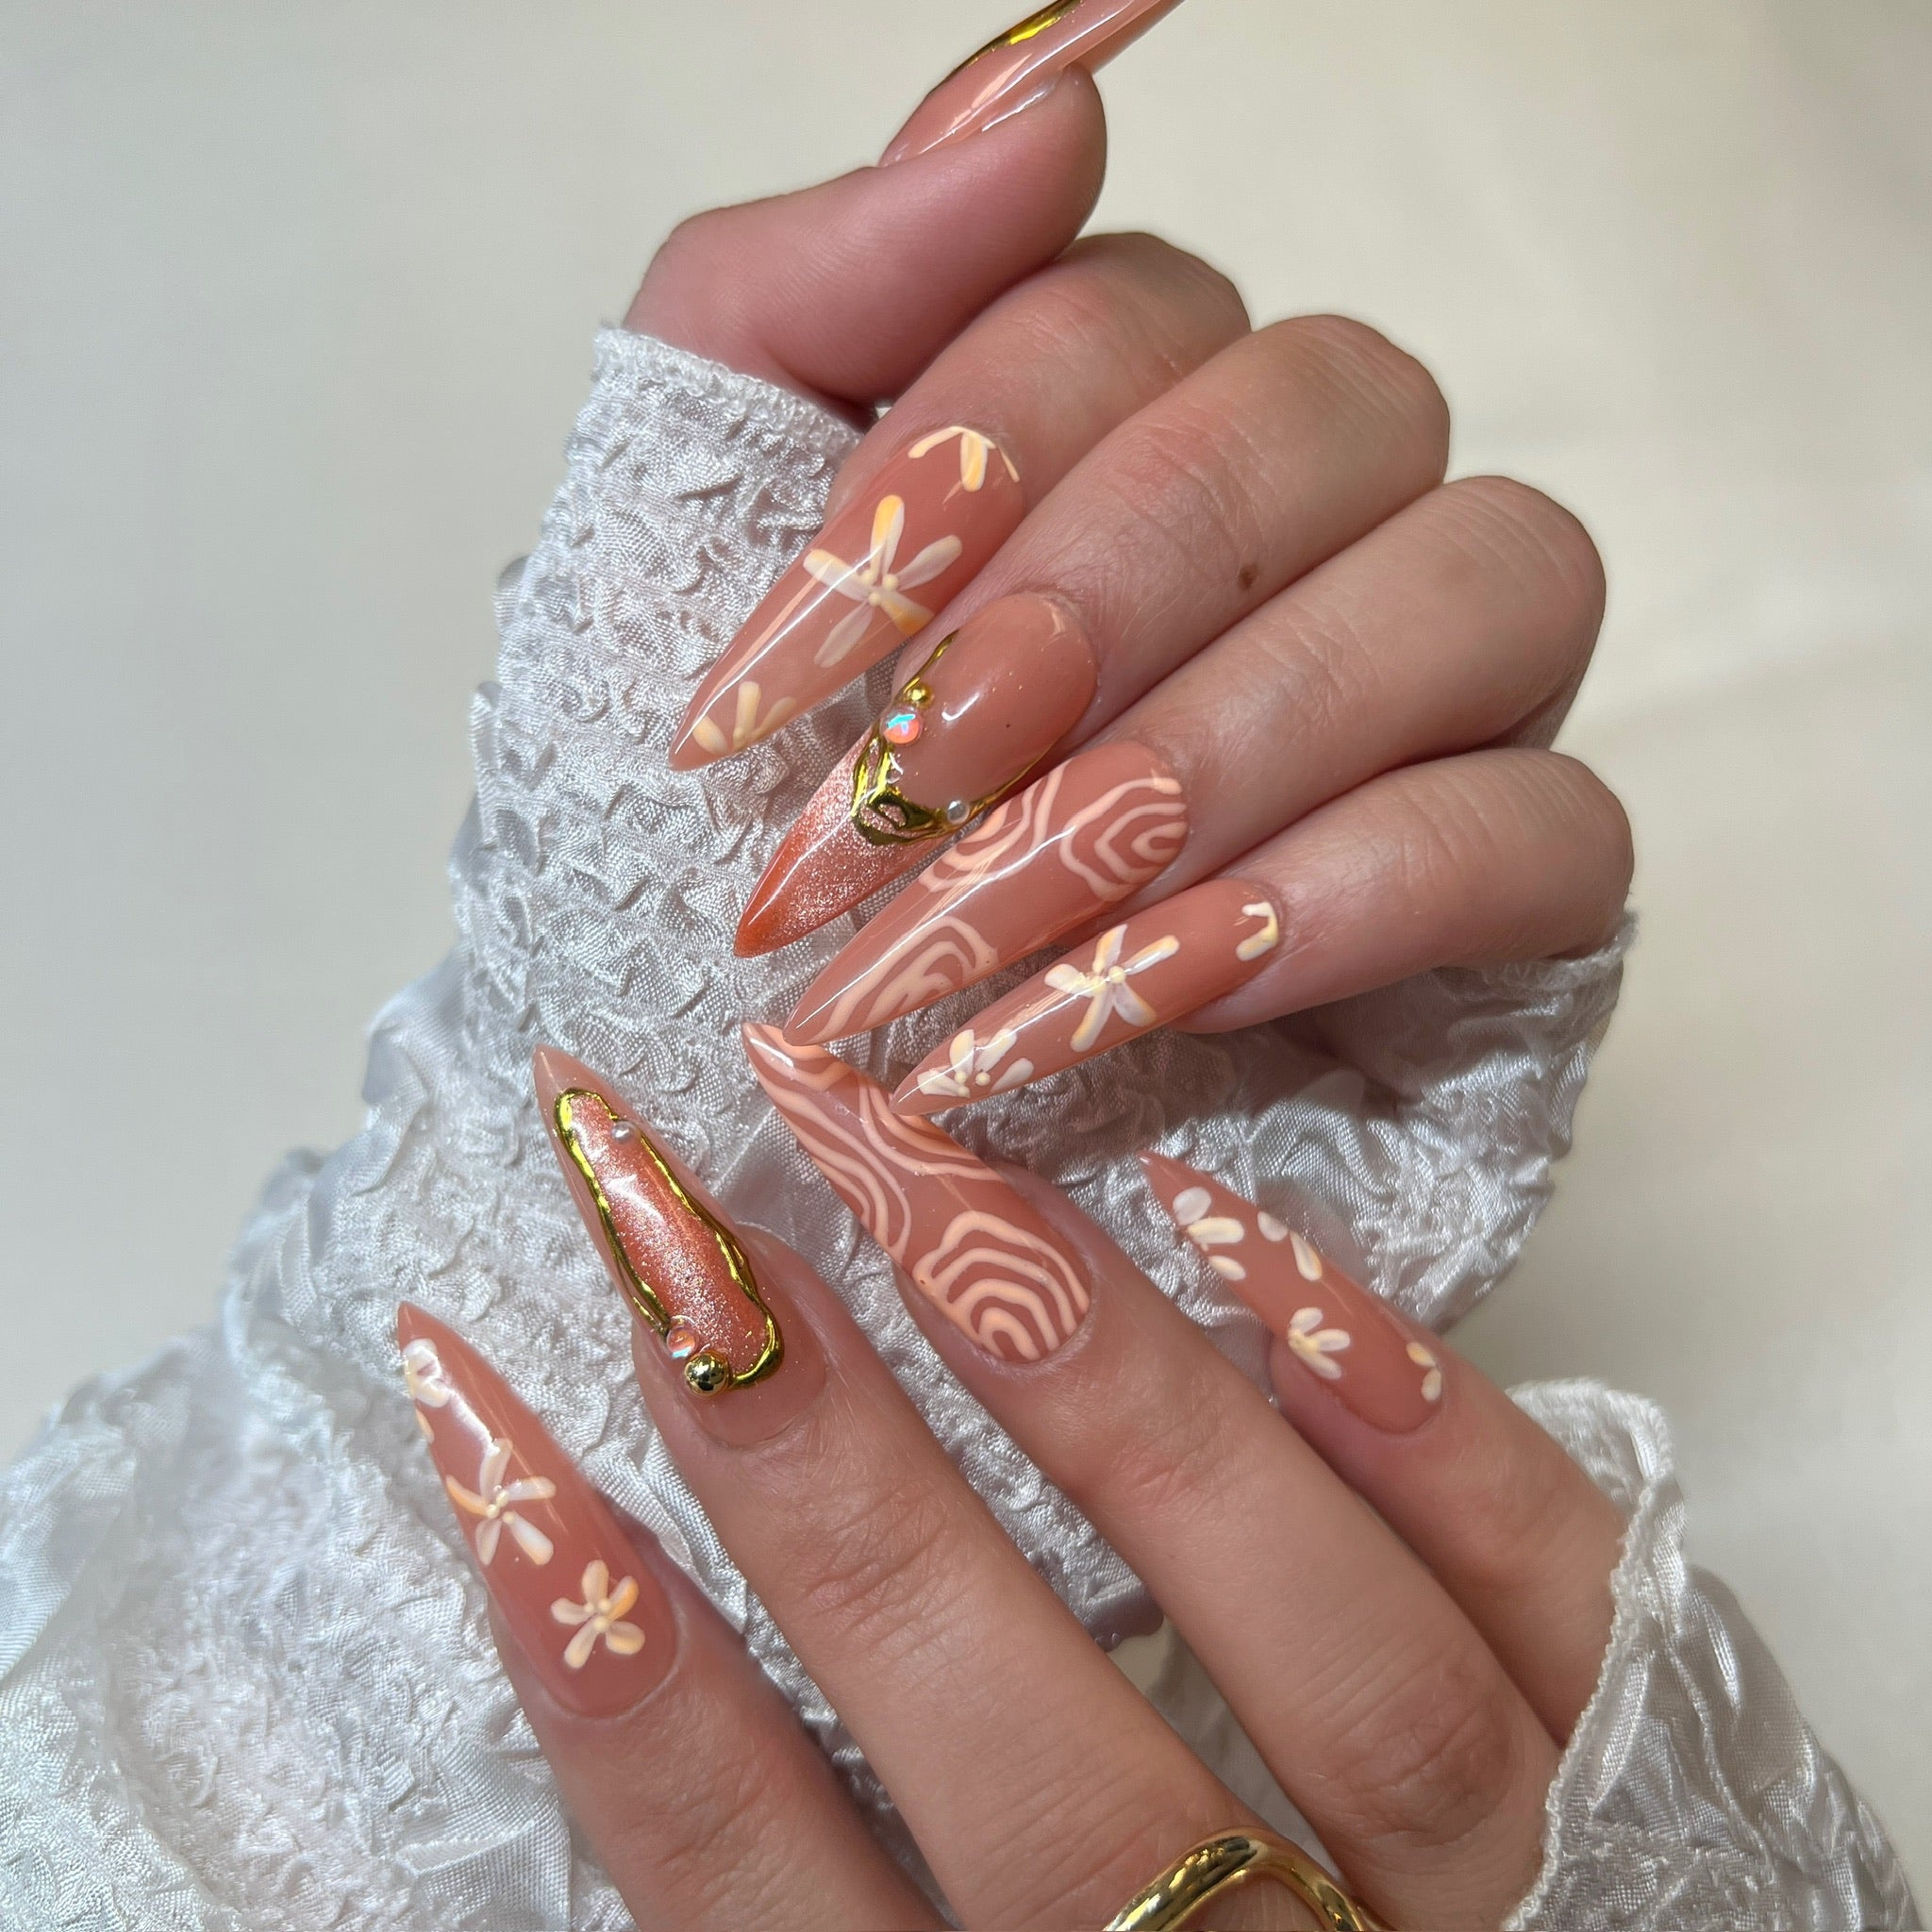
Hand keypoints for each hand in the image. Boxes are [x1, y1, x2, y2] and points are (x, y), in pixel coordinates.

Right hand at [396, 1041, 1621, 1928]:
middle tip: (668, 1207)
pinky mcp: (1674, 1782)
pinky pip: (1554, 1597)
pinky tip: (1237, 1226)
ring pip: (1318, 1660)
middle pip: (1029, 1765)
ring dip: (1091, 1394)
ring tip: (915, 1170)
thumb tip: (624, 1603)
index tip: (478, 1412)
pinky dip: (1404, 1417)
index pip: (774, 1909)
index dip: (616, 1667)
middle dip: (824, 1471)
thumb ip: (846, 1888)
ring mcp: (1515, 1905)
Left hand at [628, 0, 1630, 1111]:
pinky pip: (1549, 832)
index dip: (963, 460)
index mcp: (1116, 426)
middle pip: (1336, 409)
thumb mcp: (671, 551)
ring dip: (1213, 751)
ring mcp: (1435, 705)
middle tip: (907, 788)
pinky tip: (1155, 988)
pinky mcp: (1509, 901)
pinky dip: (1341, 898)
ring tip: (994, 925)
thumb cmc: (693, 845)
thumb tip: (1056, 98)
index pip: (1131, 311)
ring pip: (1486, 583)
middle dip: (1101, 595)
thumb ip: (806, 292)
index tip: (770, 683)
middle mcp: (1306, 532)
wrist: (743, 1121)